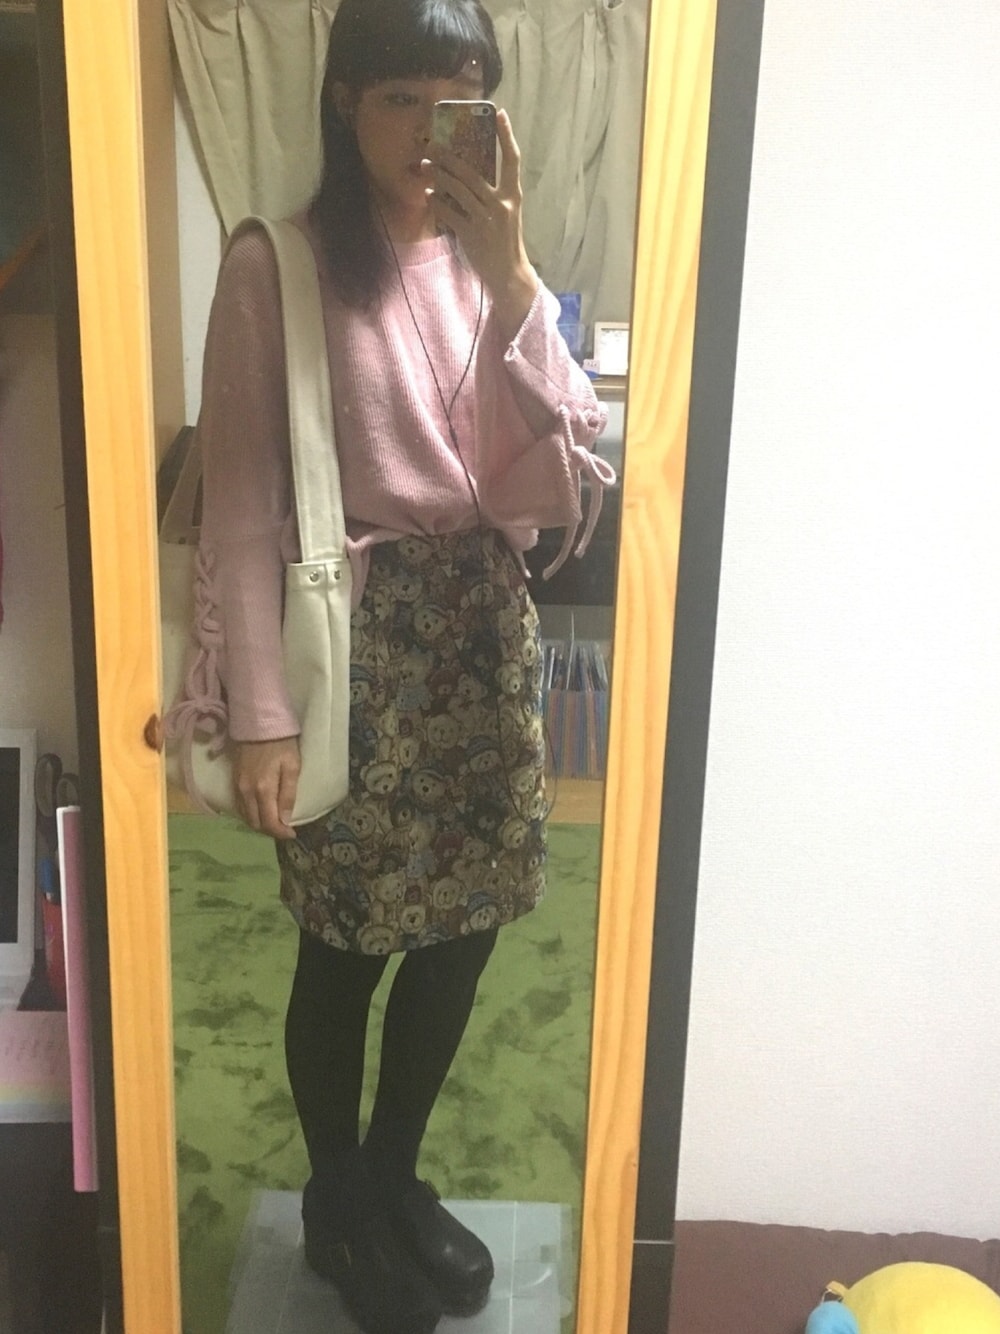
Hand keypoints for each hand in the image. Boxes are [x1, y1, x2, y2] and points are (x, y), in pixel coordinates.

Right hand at [233, 737, 300, 839]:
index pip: (269, 822)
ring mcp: (237, 786)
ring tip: (274, 821)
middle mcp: (246, 792)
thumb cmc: (281, 743)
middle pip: (255, 823)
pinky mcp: (233, 780)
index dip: (280, 833)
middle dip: (270, 830)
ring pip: (245, 816)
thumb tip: (285, 819)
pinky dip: (250, 813)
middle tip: (284, 828)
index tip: (292, 834)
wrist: (258, 722)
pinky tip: (260, 810)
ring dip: (259, 822)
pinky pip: (240, 805)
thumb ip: (288, 794)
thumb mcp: (292, 766)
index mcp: (263, 790)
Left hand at [424, 109, 538, 336]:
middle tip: (432, 145)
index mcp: (513, 196)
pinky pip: (448, 212)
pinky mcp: (472, 234)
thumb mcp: (506, 214)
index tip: (500, 113)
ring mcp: (486, 219)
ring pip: (456, 189)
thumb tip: (465, 174)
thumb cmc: (504, 242)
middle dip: (448, 157)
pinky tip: (428, 196)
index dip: (506, 135)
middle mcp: (501, 204)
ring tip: (425, 166)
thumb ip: (492, 194)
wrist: (508, 274)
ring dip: (437, 175)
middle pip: (471, 172)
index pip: (512, 159)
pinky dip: (436, 202)